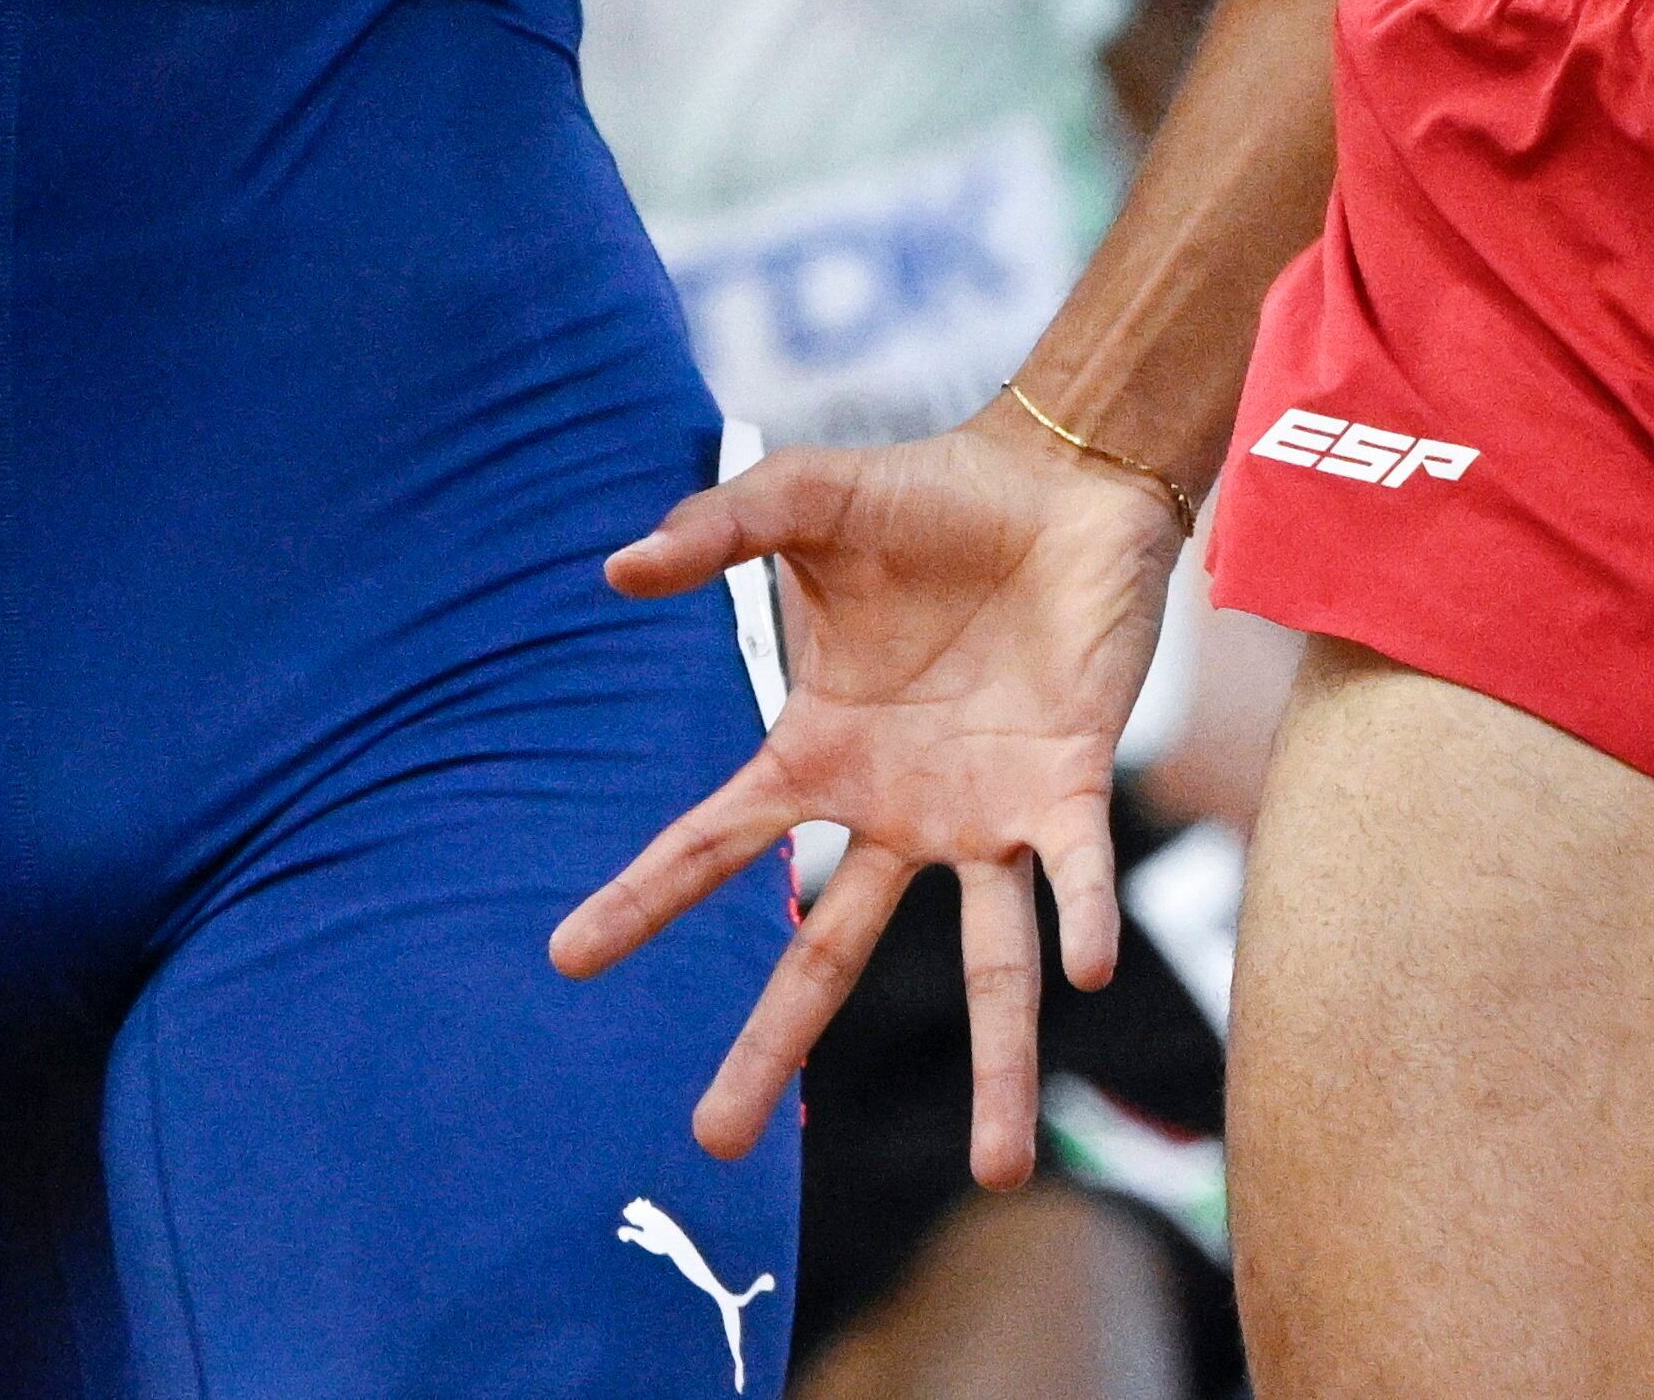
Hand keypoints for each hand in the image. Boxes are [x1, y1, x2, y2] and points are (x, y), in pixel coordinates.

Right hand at [552, 409, 1177, 1173]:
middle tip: (709, 1144)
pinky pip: (1076, 873)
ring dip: (997, 1067)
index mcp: (822, 754)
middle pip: (828, 957)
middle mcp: (898, 811)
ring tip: (996, 1175)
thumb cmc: (931, 496)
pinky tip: (1087, 972)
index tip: (566, 957)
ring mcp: (986, 814)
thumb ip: (719, 531)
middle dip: (769, 1047)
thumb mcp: (808, 499)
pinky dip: (1084, 919)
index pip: (713, 845)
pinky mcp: (1071, 786)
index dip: (642, 899)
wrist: (1061, 477)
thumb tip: (617, 567)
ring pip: (988, 966)